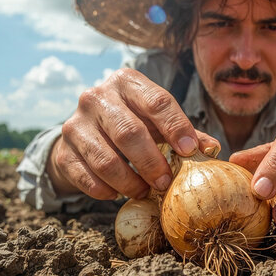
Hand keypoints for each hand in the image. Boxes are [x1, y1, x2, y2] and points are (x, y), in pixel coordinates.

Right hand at [47, 68, 219, 199]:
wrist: (84, 134)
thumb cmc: (133, 123)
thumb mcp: (157, 121)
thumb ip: (186, 133)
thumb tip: (213, 149)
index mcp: (126, 82)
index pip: (157, 101)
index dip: (176, 127)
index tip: (189, 152)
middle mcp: (96, 96)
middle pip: (129, 132)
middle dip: (152, 162)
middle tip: (166, 183)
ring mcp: (74, 123)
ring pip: (106, 159)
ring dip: (130, 182)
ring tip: (145, 191)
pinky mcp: (63, 151)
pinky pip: (86, 177)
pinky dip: (106, 191)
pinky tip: (118, 194)